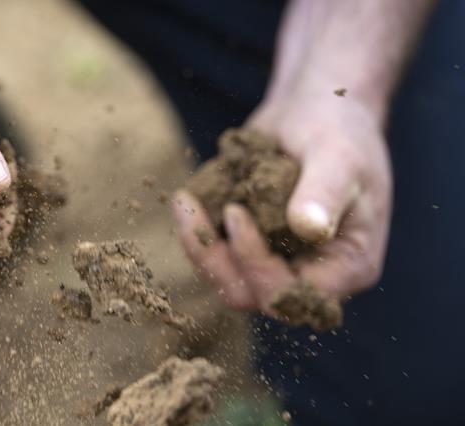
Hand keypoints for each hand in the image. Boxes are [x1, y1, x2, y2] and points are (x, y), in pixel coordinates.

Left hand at [173, 89, 391, 311]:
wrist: (315, 109)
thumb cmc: (338, 128)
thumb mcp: (338, 154)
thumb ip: (326, 191)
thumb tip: (308, 229)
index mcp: (350, 265)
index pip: (297, 294)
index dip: (259, 265)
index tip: (234, 212)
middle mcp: (315, 274)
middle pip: (257, 296)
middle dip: (218, 260)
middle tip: (192, 210)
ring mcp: (281, 263)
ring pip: (230, 283)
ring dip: (201, 248)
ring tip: (184, 201)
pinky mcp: (252, 249)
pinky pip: (218, 260)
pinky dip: (197, 234)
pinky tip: (186, 198)